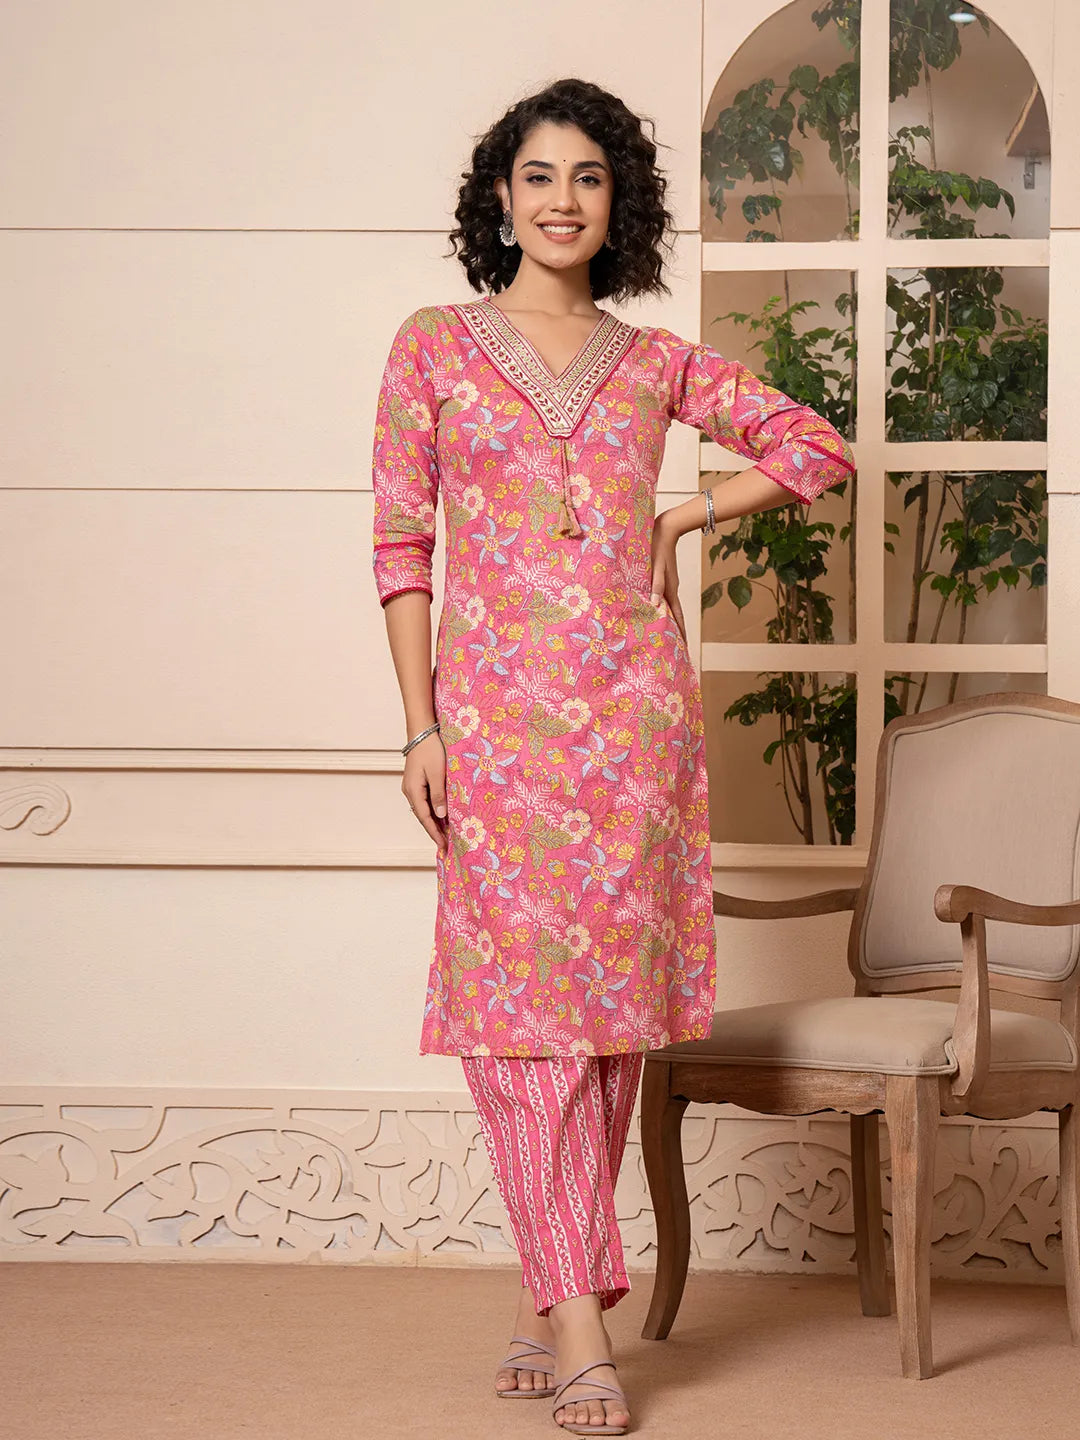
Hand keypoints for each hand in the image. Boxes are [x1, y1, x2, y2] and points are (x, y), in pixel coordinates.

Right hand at [402, 732, 447, 851]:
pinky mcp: (417, 781)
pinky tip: (441, 815)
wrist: (422, 731)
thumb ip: (439, 795)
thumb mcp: (438, 773)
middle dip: (434, 831)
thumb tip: (441, 815)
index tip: (444, 846)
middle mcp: (410, 791)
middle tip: (446, 845)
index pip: (425, 818)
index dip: (435, 833)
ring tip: (446, 834)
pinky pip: (425, 801)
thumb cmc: (431, 750)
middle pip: (423, 816)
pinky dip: (433, 810)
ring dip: (434, 822)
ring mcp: (412, 786)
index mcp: (413, 791)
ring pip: (424, 809)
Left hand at [650, 510, 686, 645]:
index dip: (681, 633)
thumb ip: (655, 584)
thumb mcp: (656, 566)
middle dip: (676, 631)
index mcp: (670, 590)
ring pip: (668, 607)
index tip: (684, 648)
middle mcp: (671, 589)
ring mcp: (667, 584)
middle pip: (675, 615)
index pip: (678, 617)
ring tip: (665, 634)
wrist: (666, 528)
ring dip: (669, 620)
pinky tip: (655, 610)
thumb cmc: (658, 546)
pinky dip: (661, 608)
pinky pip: (662, 597)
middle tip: (675, 648)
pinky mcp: (663, 578)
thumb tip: (654, 605)